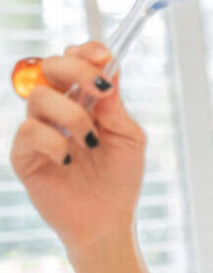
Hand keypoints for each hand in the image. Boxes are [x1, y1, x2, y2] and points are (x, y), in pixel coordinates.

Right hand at [9, 41, 147, 251]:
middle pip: (49, 66)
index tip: (106, 56)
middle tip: (100, 88)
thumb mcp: (129, 138)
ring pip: (40, 96)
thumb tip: (108, 73)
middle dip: (75, 69)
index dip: (87, 52)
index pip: (75, 61)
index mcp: (84, 100)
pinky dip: (54, 141)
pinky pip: (29, 130)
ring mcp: (39, 129)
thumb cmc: (120, 178)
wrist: (108, 220)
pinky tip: (70, 159)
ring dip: (73, 115)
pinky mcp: (24, 154)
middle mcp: (58, 109)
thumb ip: (116, 107)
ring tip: (91, 142)